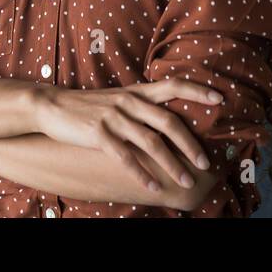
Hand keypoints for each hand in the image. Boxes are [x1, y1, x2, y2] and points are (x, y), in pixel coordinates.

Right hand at [33, 81, 222, 193]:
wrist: (51, 105)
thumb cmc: (88, 106)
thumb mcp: (117, 99)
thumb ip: (141, 106)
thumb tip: (168, 119)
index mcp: (136, 91)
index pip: (173, 85)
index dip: (197, 90)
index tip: (220, 98)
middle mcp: (129, 102)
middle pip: (168, 121)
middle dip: (190, 145)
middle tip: (206, 163)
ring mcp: (114, 117)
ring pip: (151, 143)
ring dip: (172, 164)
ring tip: (186, 181)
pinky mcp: (98, 134)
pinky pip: (125, 158)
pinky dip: (141, 174)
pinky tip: (152, 187)